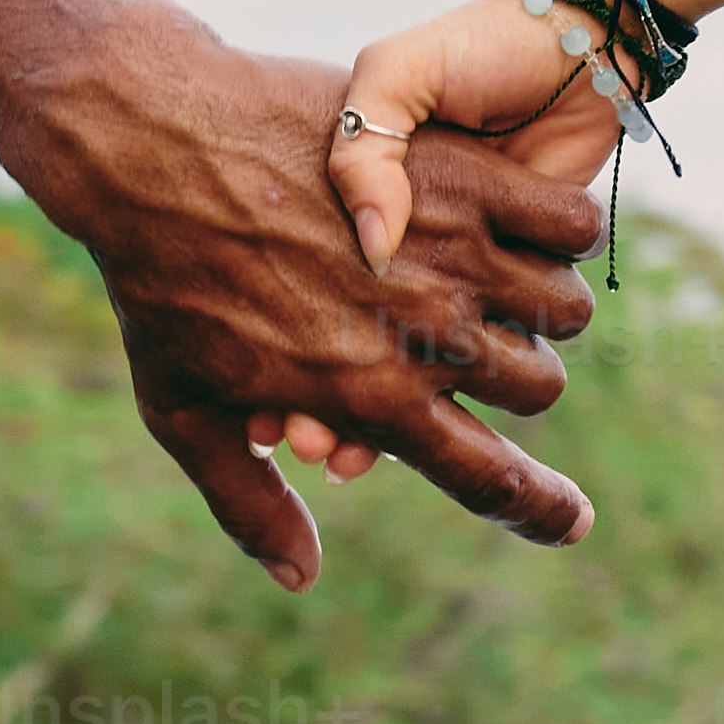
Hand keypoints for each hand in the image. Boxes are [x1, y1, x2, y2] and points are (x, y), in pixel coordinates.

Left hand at [26, 21, 601, 587]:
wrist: (151, 146)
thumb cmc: (156, 280)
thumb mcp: (181, 409)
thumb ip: (249, 503)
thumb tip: (303, 577)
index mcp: (370, 402)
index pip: (490, 480)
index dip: (543, 511)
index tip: (573, 525)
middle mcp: (427, 337)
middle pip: (537, 387)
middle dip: (516, 376)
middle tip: (475, 343)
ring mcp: (452, 252)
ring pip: (565, 306)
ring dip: (541, 302)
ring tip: (501, 279)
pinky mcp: (464, 175)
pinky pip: (569, 223)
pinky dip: (559, 229)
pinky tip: (526, 223)